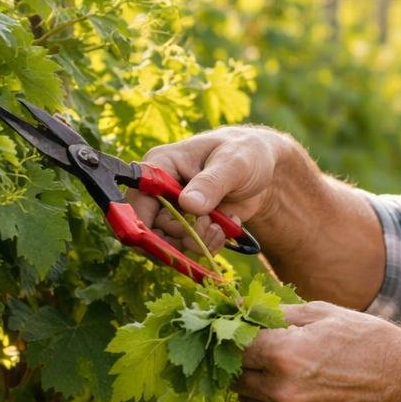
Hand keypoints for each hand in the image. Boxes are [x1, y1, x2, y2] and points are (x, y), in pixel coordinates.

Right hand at [130, 125, 288, 254]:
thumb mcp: (234, 163)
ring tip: (222, 227)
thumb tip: (188, 204)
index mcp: (161, 165)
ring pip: (170, 244)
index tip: (169, 241)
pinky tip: (226, 229)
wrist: (263, 168)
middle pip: (150, 229)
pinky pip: (189, 248)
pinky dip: (209, 245)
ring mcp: (173, 210)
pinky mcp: (189, 225)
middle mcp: (160, 190)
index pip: (137, 200)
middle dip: (181, 236)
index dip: (144, 226)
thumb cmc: (245, 153)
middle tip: (210, 225)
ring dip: (198, 243)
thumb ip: (211, 182)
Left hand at [237, 302, 400, 401]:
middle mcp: (281, 391)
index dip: (236, 335)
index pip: (233, 345)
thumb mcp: (323, 313)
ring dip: (258, 386)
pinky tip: (297, 392)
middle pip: (236, 376)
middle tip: (265, 351)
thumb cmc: (369, 341)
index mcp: (283, 354)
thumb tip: (241, 310)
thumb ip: (276, 314)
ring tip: (285, 371)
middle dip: (245, 362)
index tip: (243, 331)